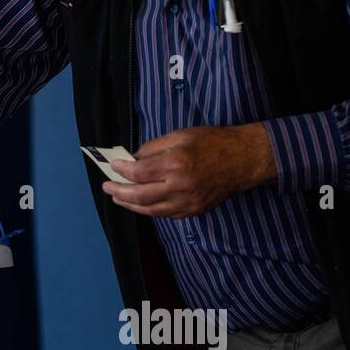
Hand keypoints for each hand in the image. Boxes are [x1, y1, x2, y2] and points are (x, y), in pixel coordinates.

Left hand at [101, 124, 275, 218]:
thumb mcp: (180, 135)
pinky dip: (148, 210)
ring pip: (150, 210)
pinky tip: (139, 204)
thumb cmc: (212, 143)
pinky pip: (165, 214)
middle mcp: (181, 186)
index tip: (112, 166)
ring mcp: (188, 202)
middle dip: (119, 192)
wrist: (243, 160)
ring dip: (130, 205)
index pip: (139, 172)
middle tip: (107, 187)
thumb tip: (132, 160)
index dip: (121, 171)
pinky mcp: (194, 211)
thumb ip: (153, 148)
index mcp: (177, 163)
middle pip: (140, 195)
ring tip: (118, 197)